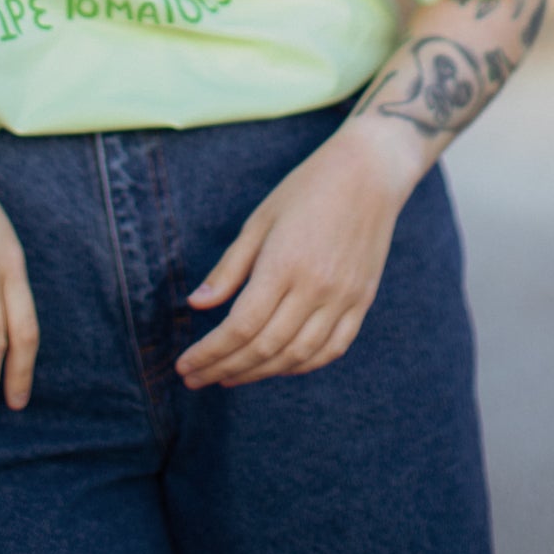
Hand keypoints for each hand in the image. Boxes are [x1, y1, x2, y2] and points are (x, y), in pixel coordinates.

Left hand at [175, 117, 420, 389]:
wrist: (369, 173)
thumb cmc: (306, 189)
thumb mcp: (260, 219)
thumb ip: (230, 266)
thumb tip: (197, 304)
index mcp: (284, 263)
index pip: (241, 327)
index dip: (210, 353)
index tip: (185, 366)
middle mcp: (316, 288)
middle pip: (265, 347)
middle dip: (225, 368)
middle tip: (197, 379)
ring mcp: (343, 299)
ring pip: (297, 356)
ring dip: (260, 373)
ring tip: (229, 375)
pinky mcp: (361, 302)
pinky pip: (331, 350)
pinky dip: (301, 365)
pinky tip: (276, 366)